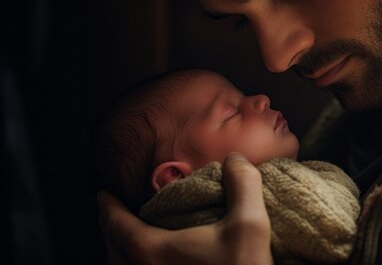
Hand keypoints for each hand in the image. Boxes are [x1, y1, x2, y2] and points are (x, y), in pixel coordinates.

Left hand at [97, 153, 272, 264]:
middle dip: (109, 229)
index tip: (101, 194)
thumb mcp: (250, 225)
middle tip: (111, 216)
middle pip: (111, 250)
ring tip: (129, 242)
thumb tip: (235, 158)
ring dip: (119, 252)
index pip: (117, 224)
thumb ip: (242, 184)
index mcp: (153, 252)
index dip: (107, 206)